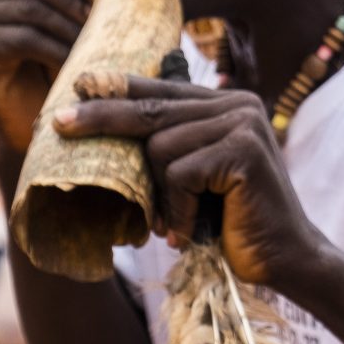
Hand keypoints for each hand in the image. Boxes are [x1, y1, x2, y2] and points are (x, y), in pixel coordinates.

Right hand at [0, 0, 97, 158]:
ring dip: (72, 26)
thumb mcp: (89, 29)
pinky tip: (76, 63)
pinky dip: (55, 48)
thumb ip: (100, 0)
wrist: (51, 124)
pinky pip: (23, 38)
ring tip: (100, 45)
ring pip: (33, 8)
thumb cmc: (75, 70)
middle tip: (108, 18)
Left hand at [54, 75, 327, 292]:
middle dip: (102, 118)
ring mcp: (244, 125)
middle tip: (58, 124)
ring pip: (161, 146)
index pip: (162, 91)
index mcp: (228, 104)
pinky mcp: (244, 152)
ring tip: (174, 225)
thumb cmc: (234, 223)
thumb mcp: (197, 177)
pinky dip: (178, 209)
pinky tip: (190, 232)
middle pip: (152, 110)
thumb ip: (172, 145)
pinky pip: (181, 173)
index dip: (119, 89)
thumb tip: (109, 121)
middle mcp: (239, 105)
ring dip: (160, 196)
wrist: (286, 258)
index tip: (79, 85)